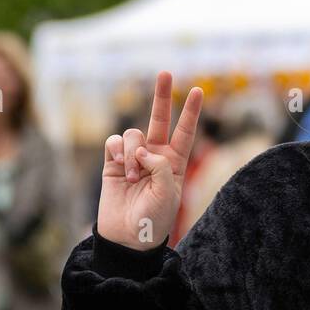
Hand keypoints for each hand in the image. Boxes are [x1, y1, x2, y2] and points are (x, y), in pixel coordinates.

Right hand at [97, 71, 202, 250]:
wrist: (128, 237)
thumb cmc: (154, 218)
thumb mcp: (168, 194)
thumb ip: (159, 166)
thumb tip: (142, 147)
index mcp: (175, 163)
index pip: (185, 131)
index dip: (190, 111)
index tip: (197, 90)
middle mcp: (155, 156)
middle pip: (159, 119)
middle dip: (161, 96)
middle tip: (165, 72)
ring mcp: (133, 158)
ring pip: (133, 134)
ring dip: (132, 152)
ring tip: (133, 175)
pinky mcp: (112, 163)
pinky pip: (114, 142)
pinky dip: (117, 151)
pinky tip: (119, 166)